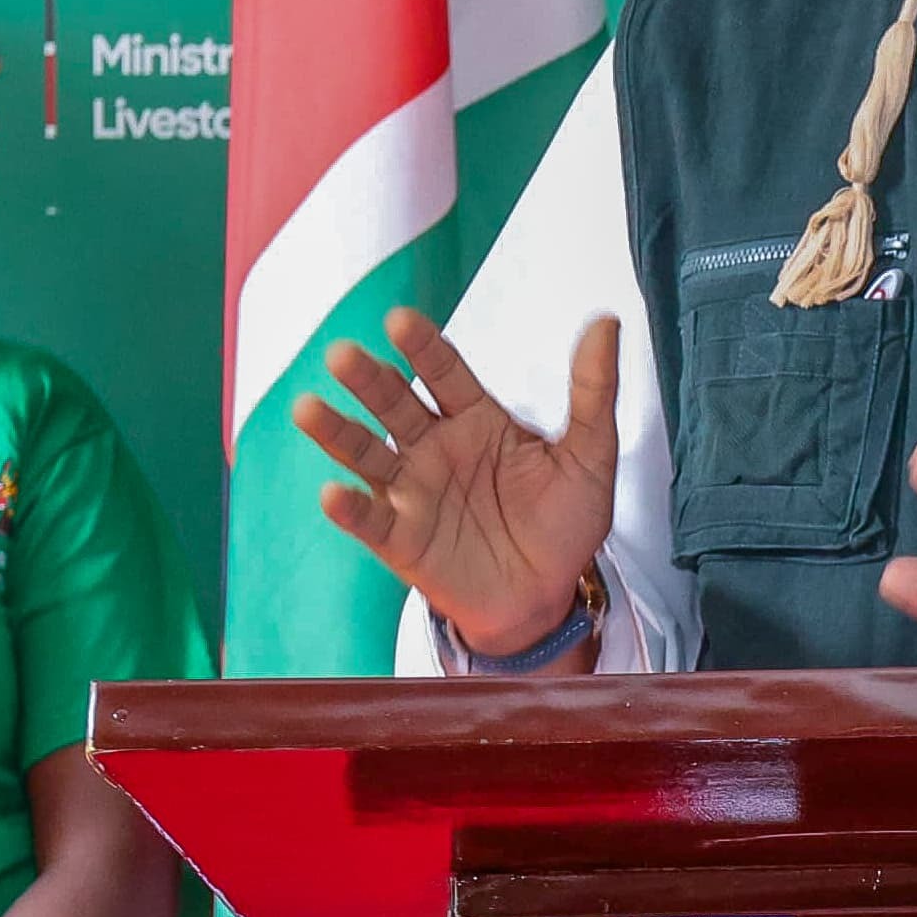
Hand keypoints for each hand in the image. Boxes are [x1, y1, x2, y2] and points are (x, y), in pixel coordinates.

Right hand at [296, 307, 618, 657]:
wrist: (549, 594)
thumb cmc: (564, 522)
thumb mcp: (589, 456)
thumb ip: (593, 392)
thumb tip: (607, 324)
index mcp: (475, 418)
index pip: (443, 372)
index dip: (422, 347)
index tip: (399, 321)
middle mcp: (434, 446)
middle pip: (394, 405)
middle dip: (368, 380)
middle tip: (343, 355)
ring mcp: (413, 491)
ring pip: (367, 454)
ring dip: (338, 432)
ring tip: (309, 408)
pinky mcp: (401, 539)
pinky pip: (371, 521)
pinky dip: (350, 509)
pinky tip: (333, 493)